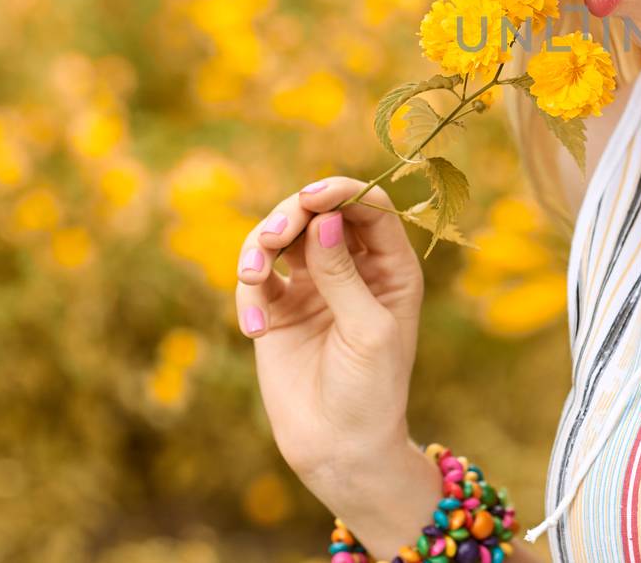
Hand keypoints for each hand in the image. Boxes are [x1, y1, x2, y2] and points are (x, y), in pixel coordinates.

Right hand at [234, 175, 423, 493]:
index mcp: (392, 266)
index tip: (312, 198)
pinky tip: (255, 328)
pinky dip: (249, 292)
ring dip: (261, 246)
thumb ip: (344, 275)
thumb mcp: (367, 331)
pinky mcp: (278, 307)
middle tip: (271, 237)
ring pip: (282, 236)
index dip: (341, 193)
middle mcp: (354, 266)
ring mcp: (314, 284)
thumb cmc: (371, 391)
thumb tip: (324, 220)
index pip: (370, 207)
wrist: (339, 449)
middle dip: (291, 215)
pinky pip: (257, 278)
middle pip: (320, 212)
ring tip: (252, 275)